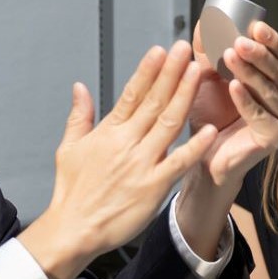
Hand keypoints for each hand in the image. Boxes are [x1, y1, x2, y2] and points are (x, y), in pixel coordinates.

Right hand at [17, 42, 216, 278]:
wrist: (73, 229)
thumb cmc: (72, 192)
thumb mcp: (68, 148)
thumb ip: (79, 116)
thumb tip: (80, 87)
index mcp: (109, 132)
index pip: (132, 93)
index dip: (148, 70)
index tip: (161, 50)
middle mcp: (127, 143)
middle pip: (154, 101)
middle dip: (171, 73)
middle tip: (187, 49)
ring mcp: (141, 163)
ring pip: (168, 123)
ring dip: (184, 96)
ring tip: (198, 72)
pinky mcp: (153, 186)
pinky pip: (178, 163)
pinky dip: (194, 147)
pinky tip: (209, 129)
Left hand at [189, 19, 277, 188]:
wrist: (204, 157)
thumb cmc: (211, 117)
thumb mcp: (208, 78)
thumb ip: (208, 52)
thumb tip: (204, 21)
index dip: (270, 40)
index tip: (255, 26)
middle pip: (276, 71)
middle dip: (257, 54)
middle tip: (238, 41)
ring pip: (268, 91)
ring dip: (249, 73)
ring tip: (229, 57)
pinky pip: (261, 116)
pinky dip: (247, 101)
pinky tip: (234, 87)